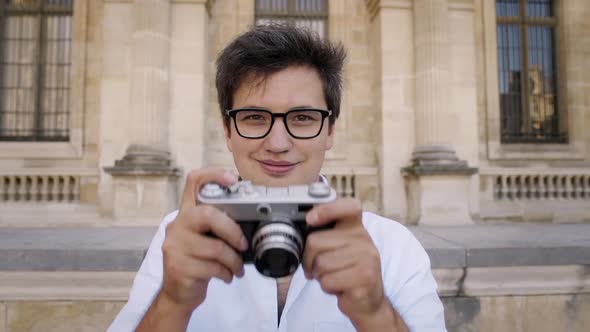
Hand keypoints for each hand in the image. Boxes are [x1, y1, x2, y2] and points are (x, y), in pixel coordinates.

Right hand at [160, 167, 247, 311]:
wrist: (178, 292)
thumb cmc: (197, 261)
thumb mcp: (205, 238)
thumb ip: (219, 225)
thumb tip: (253, 218)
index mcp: (187, 213)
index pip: (194, 181)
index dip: (214, 175)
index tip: (234, 179)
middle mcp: (177, 225)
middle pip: (207, 214)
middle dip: (232, 230)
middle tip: (243, 244)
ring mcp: (175, 246)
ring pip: (215, 248)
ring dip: (234, 261)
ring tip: (237, 267)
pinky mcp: (178, 267)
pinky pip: (211, 267)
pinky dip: (226, 273)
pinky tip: (226, 276)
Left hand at [303, 198, 398, 329]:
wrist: (369, 301)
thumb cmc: (349, 272)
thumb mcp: (342, 248)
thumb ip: (327, 236)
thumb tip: (301, 231)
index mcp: (357, 229)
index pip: (348, 207)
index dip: (327, 209)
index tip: (311, 219)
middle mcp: (365, 240)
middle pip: (316, 241)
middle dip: (309, 259)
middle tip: (317, 267)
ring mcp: (367, 259)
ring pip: (320, 264)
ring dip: (319, 275)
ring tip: (333, 277)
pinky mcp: (364, 279)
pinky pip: (328, 281)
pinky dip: (327, 287)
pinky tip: (339, 287)